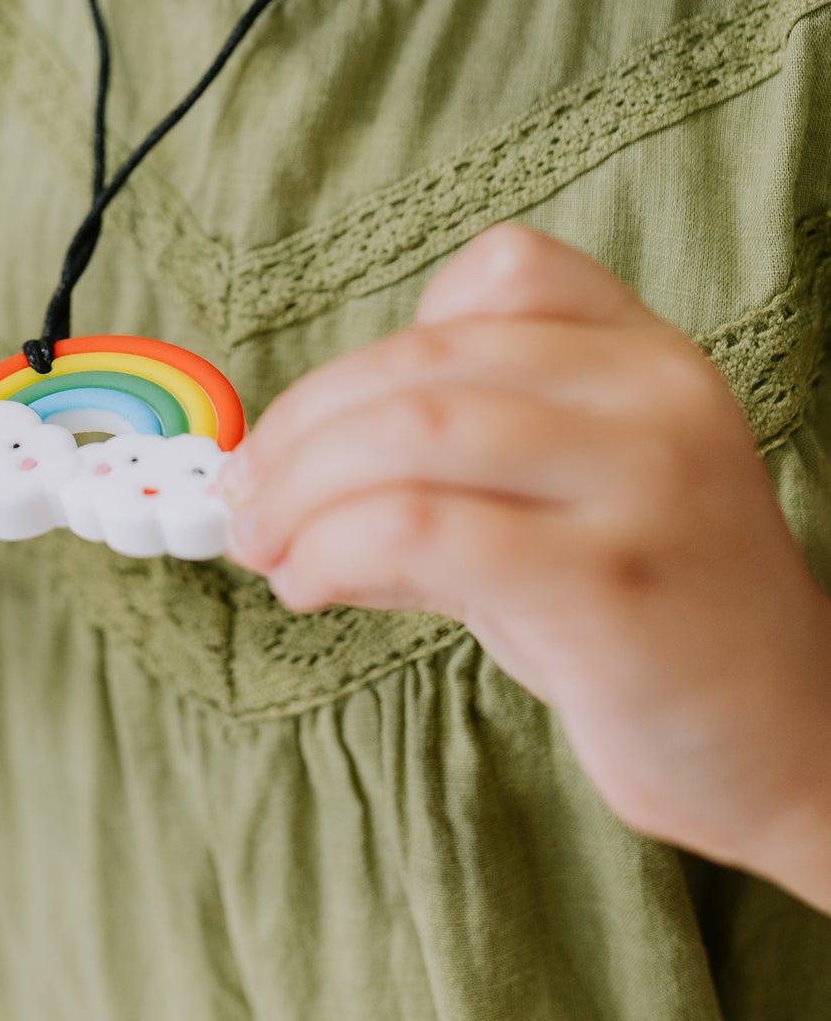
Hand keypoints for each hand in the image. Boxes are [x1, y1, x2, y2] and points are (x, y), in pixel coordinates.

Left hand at [226, 225, 830, 904]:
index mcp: (647, 358)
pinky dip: (334, 548)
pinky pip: (424, 527)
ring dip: (301, 489)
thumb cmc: (657, 625)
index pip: (500, 272)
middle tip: (245, 498)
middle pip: (425, 359)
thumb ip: (443, 475)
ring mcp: (641, 484)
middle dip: (303, 428)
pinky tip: (312, 585)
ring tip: (266, 546)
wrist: (800, 747)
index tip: (317, 422)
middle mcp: (653, 398)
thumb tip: (276, 482)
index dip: (384, 340)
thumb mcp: (561, 514)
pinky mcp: (608, 584)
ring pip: (413, 433)